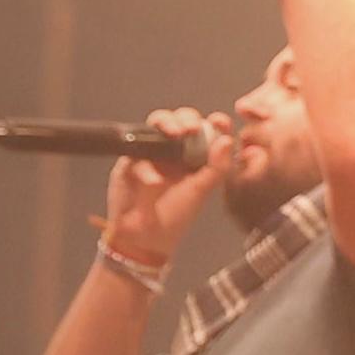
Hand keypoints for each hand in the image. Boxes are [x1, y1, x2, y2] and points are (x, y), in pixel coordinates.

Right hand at [99, 107, 232, 259]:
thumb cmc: (177, 214)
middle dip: (185, 118)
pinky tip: (154, 182)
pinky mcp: (127, 163)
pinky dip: (145, 168)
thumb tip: (227, 140)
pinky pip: (134, 155)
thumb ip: (217, 167)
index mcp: (193, 155)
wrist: (146, 237)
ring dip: (165, 124)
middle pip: (176, 120)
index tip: (220, 121)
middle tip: (191, 129)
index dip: (212, 122)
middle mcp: (171, 151)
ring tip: (176, 134)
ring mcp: (149, 154)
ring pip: (153, 127)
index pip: (203, 129)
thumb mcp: (201, 191)